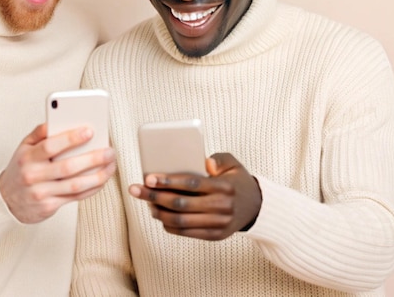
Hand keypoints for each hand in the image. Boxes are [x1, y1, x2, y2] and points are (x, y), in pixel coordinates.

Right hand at [0, 123, 115, 223]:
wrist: (6, 200)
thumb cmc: (21, 168)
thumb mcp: (24, 147)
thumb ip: (40, 132)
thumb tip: (57, 119)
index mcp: (28, 156)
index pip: (50, 145)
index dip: (71, 138)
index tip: (90, 131)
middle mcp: (33, 175)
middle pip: (67, 167)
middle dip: (93, 158)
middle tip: (110, 151)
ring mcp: (41, 193)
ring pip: (75, 185)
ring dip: (98, 175)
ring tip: (111, 165)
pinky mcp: (49, 207)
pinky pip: (75, 197)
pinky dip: (92, 188)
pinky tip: (102, 179)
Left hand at [128, 152, 261, 239]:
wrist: (257, 207)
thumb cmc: (237, 180)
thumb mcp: (233, 163)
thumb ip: (218, 158)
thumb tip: (204, 162)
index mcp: (223, 186)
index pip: (191, 184)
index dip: (168, 181)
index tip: (149, 178)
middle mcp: (221, 207)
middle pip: (180, 204)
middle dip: (154, 196)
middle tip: (136, 189)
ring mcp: (218, 224)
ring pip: (181, 221)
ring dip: (159, 212)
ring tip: (146, 202)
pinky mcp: (215, 236)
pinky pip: (186, 232)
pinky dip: (169, 225)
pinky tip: (159, 214)